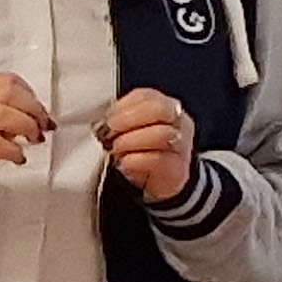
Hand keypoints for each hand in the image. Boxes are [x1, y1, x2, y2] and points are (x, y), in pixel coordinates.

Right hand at [0, 72, 50, 202]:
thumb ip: (14, 112)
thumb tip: (42, 115)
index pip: (6, 80)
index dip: (31, 95)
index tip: (42, 111)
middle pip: (6, 91)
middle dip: (33, 109)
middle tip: (42, 126)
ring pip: (0, 113)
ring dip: (25, 126)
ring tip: (32, 139)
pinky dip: (14, 150)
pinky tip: (18, 157)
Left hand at [98, 87, 196, 204]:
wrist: (157, 185)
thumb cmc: (140, 154)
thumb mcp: (129, 132)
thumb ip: (119, 120)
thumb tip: (100, 121)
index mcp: (165, 108)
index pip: (147, 96)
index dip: (124, 105)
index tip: (108, 118)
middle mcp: (178, 123)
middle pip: (160, 109)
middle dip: (130, 119)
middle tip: (111, 131)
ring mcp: (181, 146)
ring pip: (162, 134)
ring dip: (132, 141)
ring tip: (116, 149)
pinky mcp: (177, 169)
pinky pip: (159, 159)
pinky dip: (136, 160)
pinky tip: (125, 163)